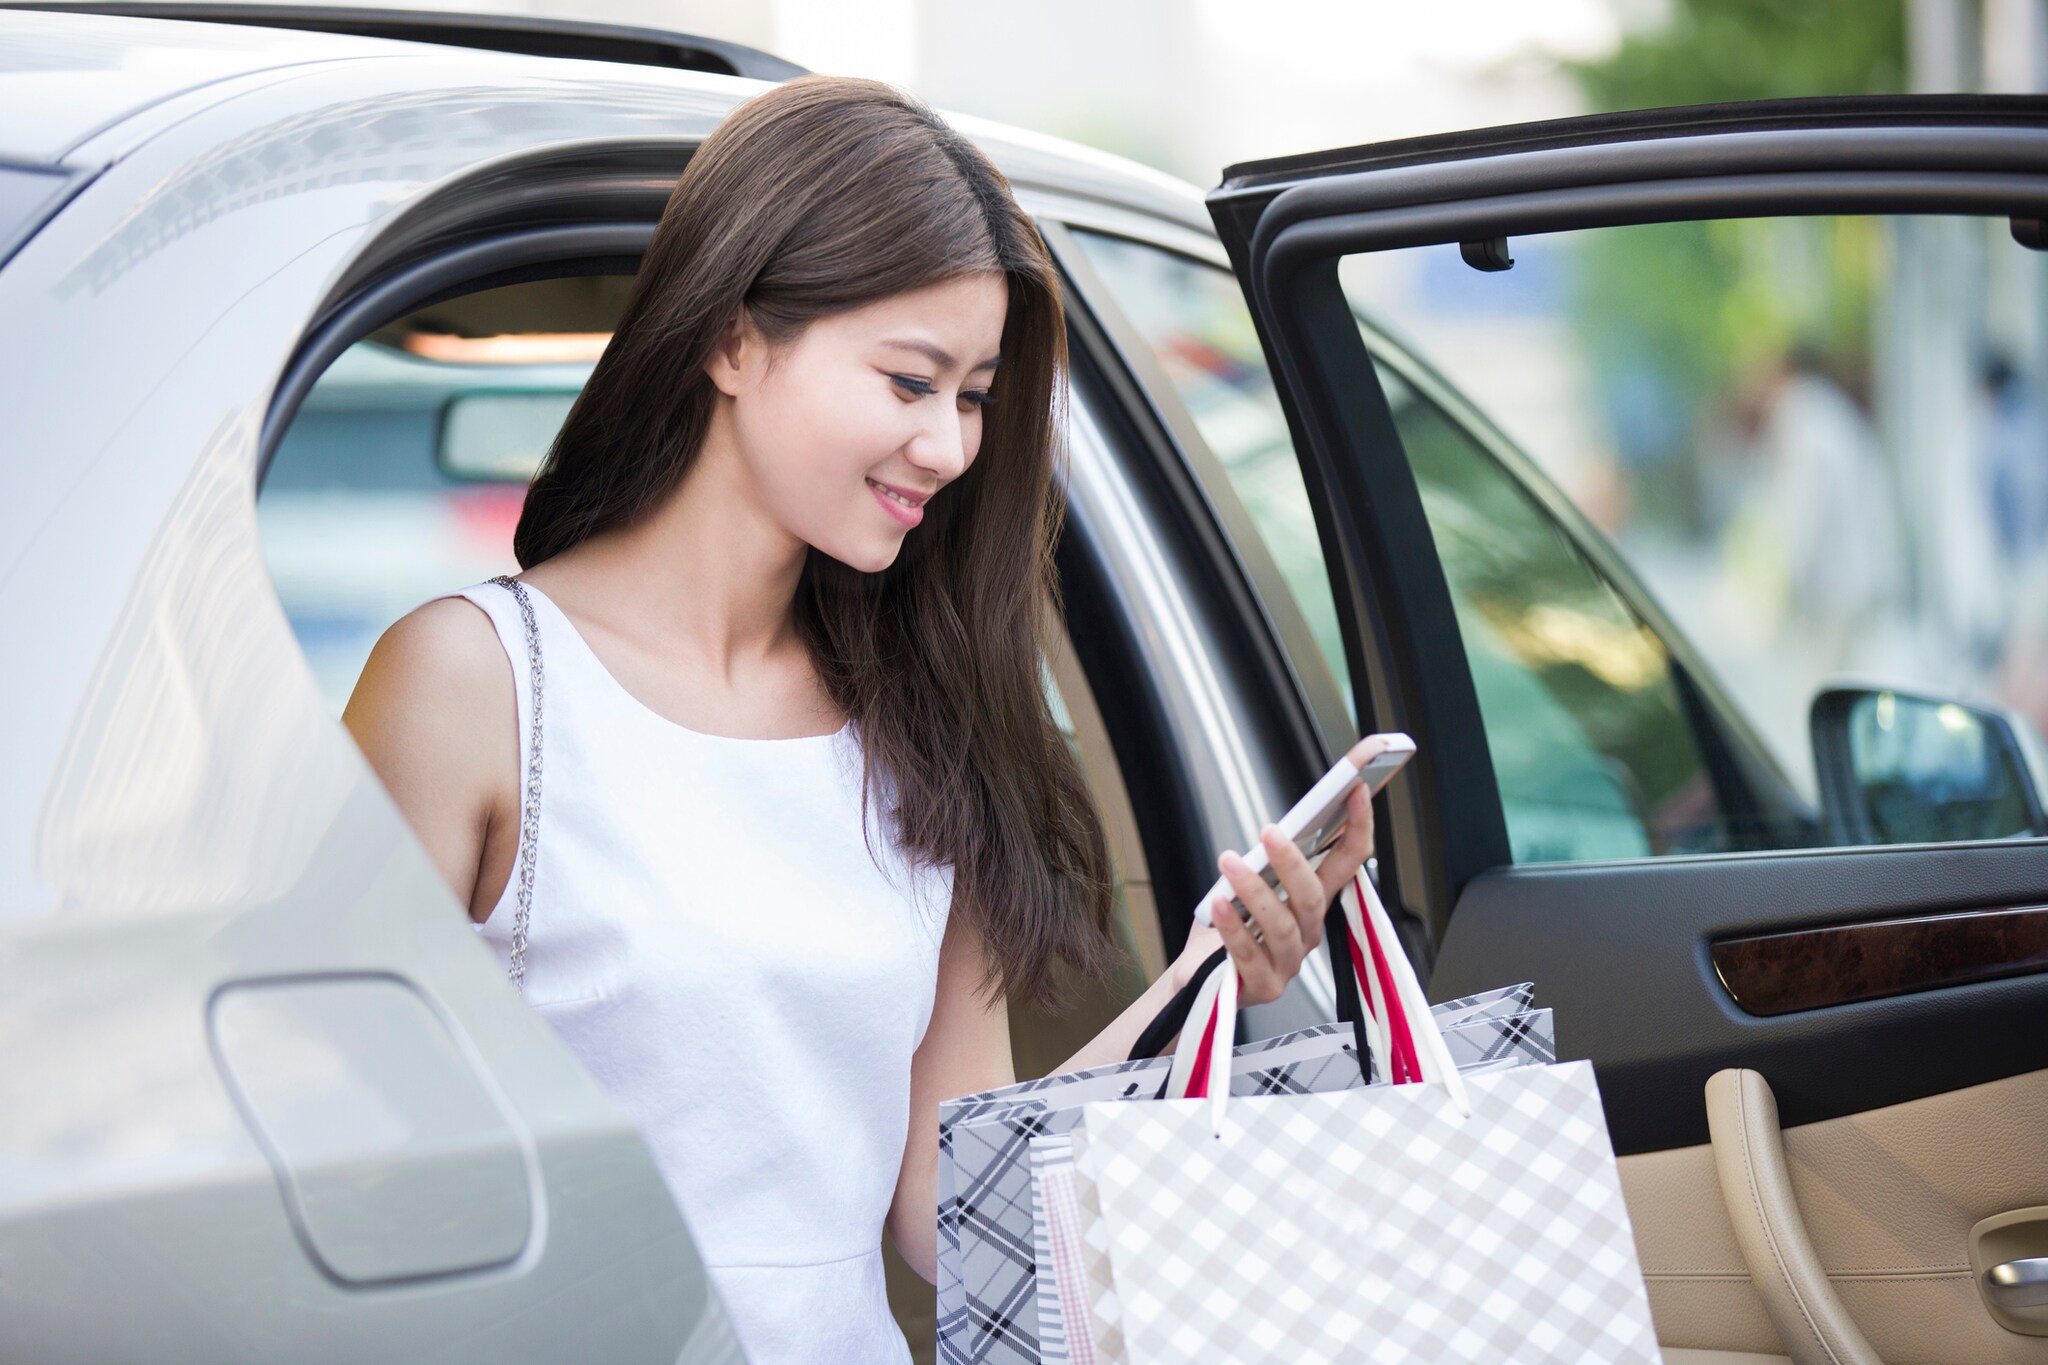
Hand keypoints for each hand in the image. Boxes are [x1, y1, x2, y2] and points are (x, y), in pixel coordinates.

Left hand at [1173, 778, 1376, 1005]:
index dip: (1359, 826)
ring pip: (1281, 925)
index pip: (1348, 862)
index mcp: (1311, 903)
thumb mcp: (1248, 887)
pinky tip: (1218, 904)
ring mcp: (1288, 963)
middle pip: (1312, 896)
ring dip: (1253, 890)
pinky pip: (1249, 955)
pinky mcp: (1264, 986)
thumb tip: (1273, 831)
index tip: (1357, 790)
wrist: (1196, 977)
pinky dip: (1232, 927)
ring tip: (1228, 862)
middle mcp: (1308, 932)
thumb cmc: (1226, 926)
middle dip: (1292, 862)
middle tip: (1268, 832)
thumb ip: (1265, 864)